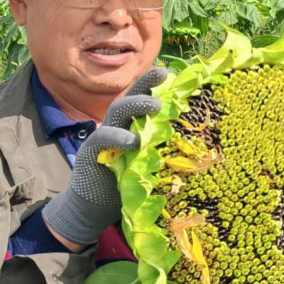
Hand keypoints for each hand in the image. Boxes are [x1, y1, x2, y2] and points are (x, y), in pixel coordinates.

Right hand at [42, 68, 165, 246]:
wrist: (94, 209)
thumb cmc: (125, 187)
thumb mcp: (147, 165)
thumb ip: (160, 150)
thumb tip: (193, 142)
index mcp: (130, 127)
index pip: (141, 100)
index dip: (154, 85)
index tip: (172, 74)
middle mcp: (116, 127)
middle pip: (129, 98)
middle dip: (145, 84)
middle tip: (163, 75)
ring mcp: (102, 138)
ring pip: (116, 112)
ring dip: (135, 105)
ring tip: (155, 104)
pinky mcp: (91, 153)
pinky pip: (102, 138)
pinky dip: (117, 137)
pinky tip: (132, 140)